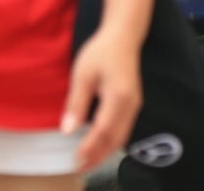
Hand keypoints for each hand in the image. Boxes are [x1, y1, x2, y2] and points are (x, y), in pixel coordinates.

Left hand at [63, 27, 143, 171]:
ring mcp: (135, 104)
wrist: (123, 36)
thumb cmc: (101, 52)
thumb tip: (69, 130)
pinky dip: (112, 142)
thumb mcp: (83, 74)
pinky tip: (101, 146)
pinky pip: (124, 129)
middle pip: (115, 139)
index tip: (75, 160)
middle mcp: (130, 104)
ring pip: (122, 136)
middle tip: (80, 168)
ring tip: (88, 162)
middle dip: (98, 156)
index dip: (90, 148)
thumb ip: (76, 103)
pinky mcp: (133, 103)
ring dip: (105, 151)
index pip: (103, 130)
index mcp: (118, 96)